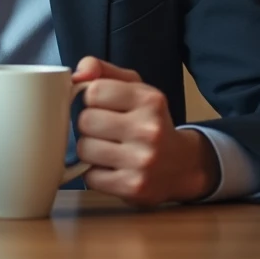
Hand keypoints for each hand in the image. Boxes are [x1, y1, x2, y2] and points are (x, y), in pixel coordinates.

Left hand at [72, 56, 218, 205]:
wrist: (182, 165)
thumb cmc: (149, 121)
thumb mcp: (134, 88)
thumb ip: (103, 71)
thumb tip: (77, 73)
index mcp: (149, 100)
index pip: (94, 91)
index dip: (92, 99)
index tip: (102, 106)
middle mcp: (149, 129)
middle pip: (86, 120)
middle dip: (89, 125)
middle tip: (104, 130)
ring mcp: (142, 160)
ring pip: (85, 149)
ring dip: (90, 150)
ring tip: (107, 149)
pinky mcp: (133, 187)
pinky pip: (90, 177)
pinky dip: (95, 174)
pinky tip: (111, 168)